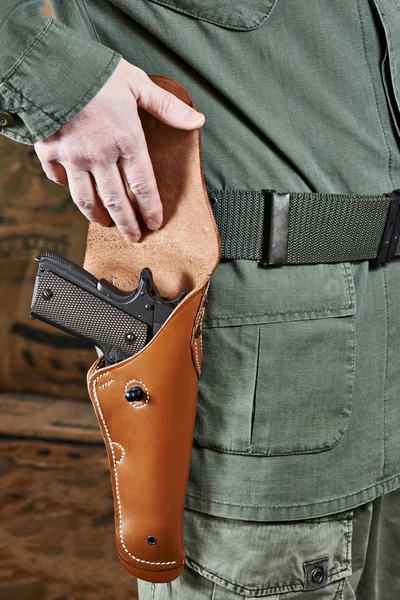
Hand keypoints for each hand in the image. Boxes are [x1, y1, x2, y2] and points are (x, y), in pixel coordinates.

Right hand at [34, 58, 204, 242]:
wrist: (50, 64)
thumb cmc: (96, 72)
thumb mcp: (138, 84)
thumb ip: (167, 107)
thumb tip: (197, 120)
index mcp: (126, 140)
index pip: (143, 185)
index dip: (150, 208)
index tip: (154, 223)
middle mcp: (100, 155)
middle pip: (117, 201)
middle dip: (127, 224)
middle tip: (133, 237)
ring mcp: (73, 157)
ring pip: (86, 199)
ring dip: (98, 215)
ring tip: (105, 223)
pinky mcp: (49, 153)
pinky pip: (58, 179)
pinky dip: (67, 188)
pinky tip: (75, 192)